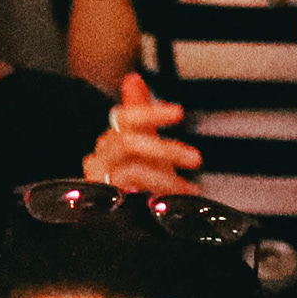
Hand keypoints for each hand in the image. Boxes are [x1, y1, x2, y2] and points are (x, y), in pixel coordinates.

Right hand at [87, 73, 206, 195]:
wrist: (121, 220)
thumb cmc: (136, 180)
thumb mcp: (144, 143)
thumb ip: (138, 111)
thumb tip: (132, 77)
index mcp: (111, 139)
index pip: (125, 117)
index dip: (150, 112)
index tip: (179, 112)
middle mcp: (101, 157)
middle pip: (129, 142)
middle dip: (166, 149)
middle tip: (196, 158)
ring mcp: (100, 182)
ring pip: (133, 171)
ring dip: (166, 179)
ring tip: (187, 189)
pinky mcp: (106, 205)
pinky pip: (132, 197)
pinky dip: (157, 196)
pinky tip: (173, 202)